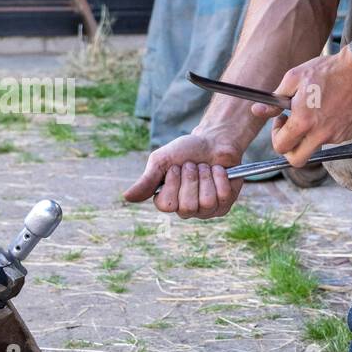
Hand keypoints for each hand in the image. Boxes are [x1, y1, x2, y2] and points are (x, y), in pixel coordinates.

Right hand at [122, 127, 246, 218]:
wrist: (213, 140)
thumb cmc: (186, 151)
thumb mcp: (161, 161)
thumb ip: (146, 180)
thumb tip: (126, 197)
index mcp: (168, 201)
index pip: (167, 205)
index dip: (173, 183)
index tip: (176, 167)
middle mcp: (186, 210)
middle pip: (188, 206)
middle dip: (191, 179)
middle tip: (192, 165)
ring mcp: (206, 210)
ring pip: (206, 202)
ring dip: (206, 177)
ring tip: (205, 167)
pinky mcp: (224, 205)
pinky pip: (223, 196)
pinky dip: (220, 177)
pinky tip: (218, 170)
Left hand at [264, 46, 351, 166]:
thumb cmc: (327, 71)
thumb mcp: (294, 78)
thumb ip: (274, 100)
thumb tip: (257, 111)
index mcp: (304, 121)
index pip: (281, 147)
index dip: (276, 135)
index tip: (282, 120)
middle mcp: (321, 134)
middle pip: (297, 160)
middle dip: (290, 150)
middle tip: (291, 131)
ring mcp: (336, 136)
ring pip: (315, 147)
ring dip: (309, 135)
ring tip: (314, 110)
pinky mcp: (348, 133)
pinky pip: (331, 139)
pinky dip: (326, 129)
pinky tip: (329, 110)